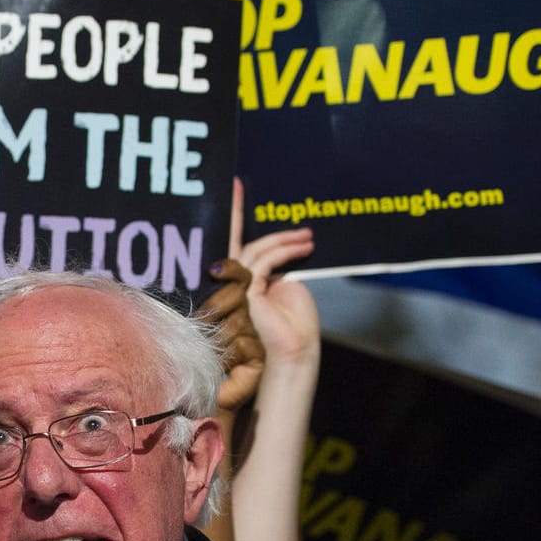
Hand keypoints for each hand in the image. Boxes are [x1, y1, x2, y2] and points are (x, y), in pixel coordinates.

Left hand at [196, 258, 263, 413]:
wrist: (191, 399)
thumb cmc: (182, 361)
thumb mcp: (181, 328)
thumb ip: (186, 304)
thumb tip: (171, 278)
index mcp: (226, 304)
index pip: (238, 276)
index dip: (230, 268)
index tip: (213, 270)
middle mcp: (242, 316)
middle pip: (238, 295)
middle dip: (215, 305)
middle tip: (197, 320)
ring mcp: (251, 336)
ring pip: (238, 322)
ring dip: (216, 336)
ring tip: (201, 349)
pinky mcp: (256, 356)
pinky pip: (244, 345)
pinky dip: (226, 355)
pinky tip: (216, 365)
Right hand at [228, 177, 317, 368]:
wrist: (295, 353)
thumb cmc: (294, 328)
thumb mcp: (285, 289)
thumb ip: (272, 270)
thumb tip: (272, 257)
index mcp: (241, 284)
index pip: (237, 250)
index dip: (233, 220)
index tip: (233, 189)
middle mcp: (232, 285)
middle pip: (239, 245)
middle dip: (240, 215)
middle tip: (240, 188)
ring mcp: (236, 289)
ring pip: (254, 252)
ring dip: (284, 240)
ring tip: (308, 238)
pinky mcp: (246, 293)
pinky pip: (263, 263)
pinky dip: (284, 252)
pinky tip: (303, 248)